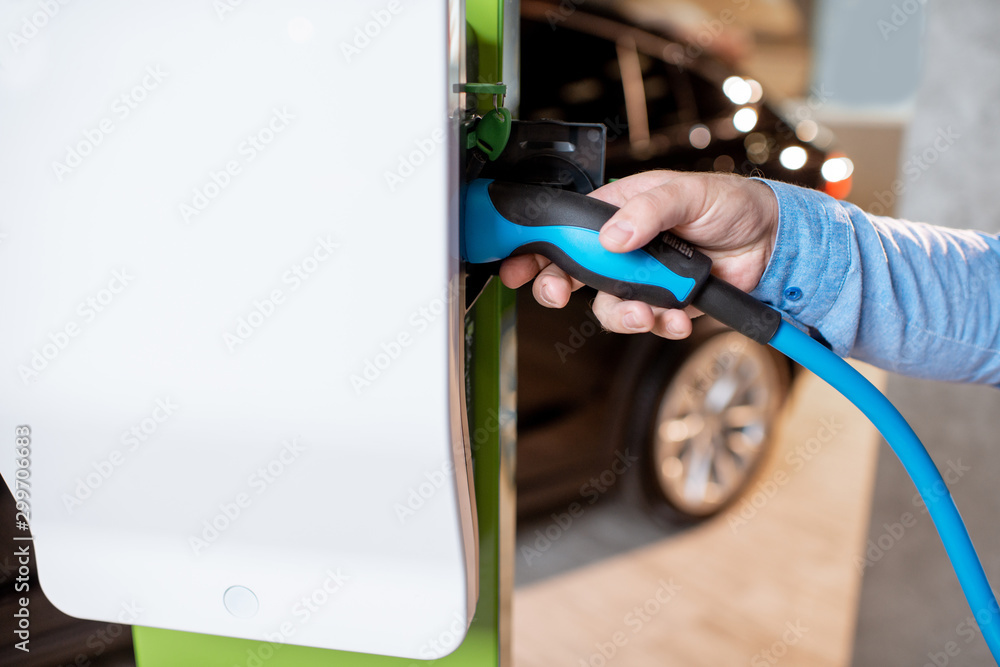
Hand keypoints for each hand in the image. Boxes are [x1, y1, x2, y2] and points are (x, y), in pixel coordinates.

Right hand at [498, 170, 779, 338]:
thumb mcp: (687, 192)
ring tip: (649, 311)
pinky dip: (661, 324)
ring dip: (623, 314)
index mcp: (617, 212)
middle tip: (559, 294)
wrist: (772, 244)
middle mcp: (621, 248)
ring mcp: (640, 279)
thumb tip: (613, 237)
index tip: (517, 266)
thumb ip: (648, 211)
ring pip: (606, 307)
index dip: (535, 247)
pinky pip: (645, 323)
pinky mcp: (662, 305)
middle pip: (570, 274)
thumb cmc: (728, 204)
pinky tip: (679, 316)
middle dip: (559, 288)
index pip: (564, 229)